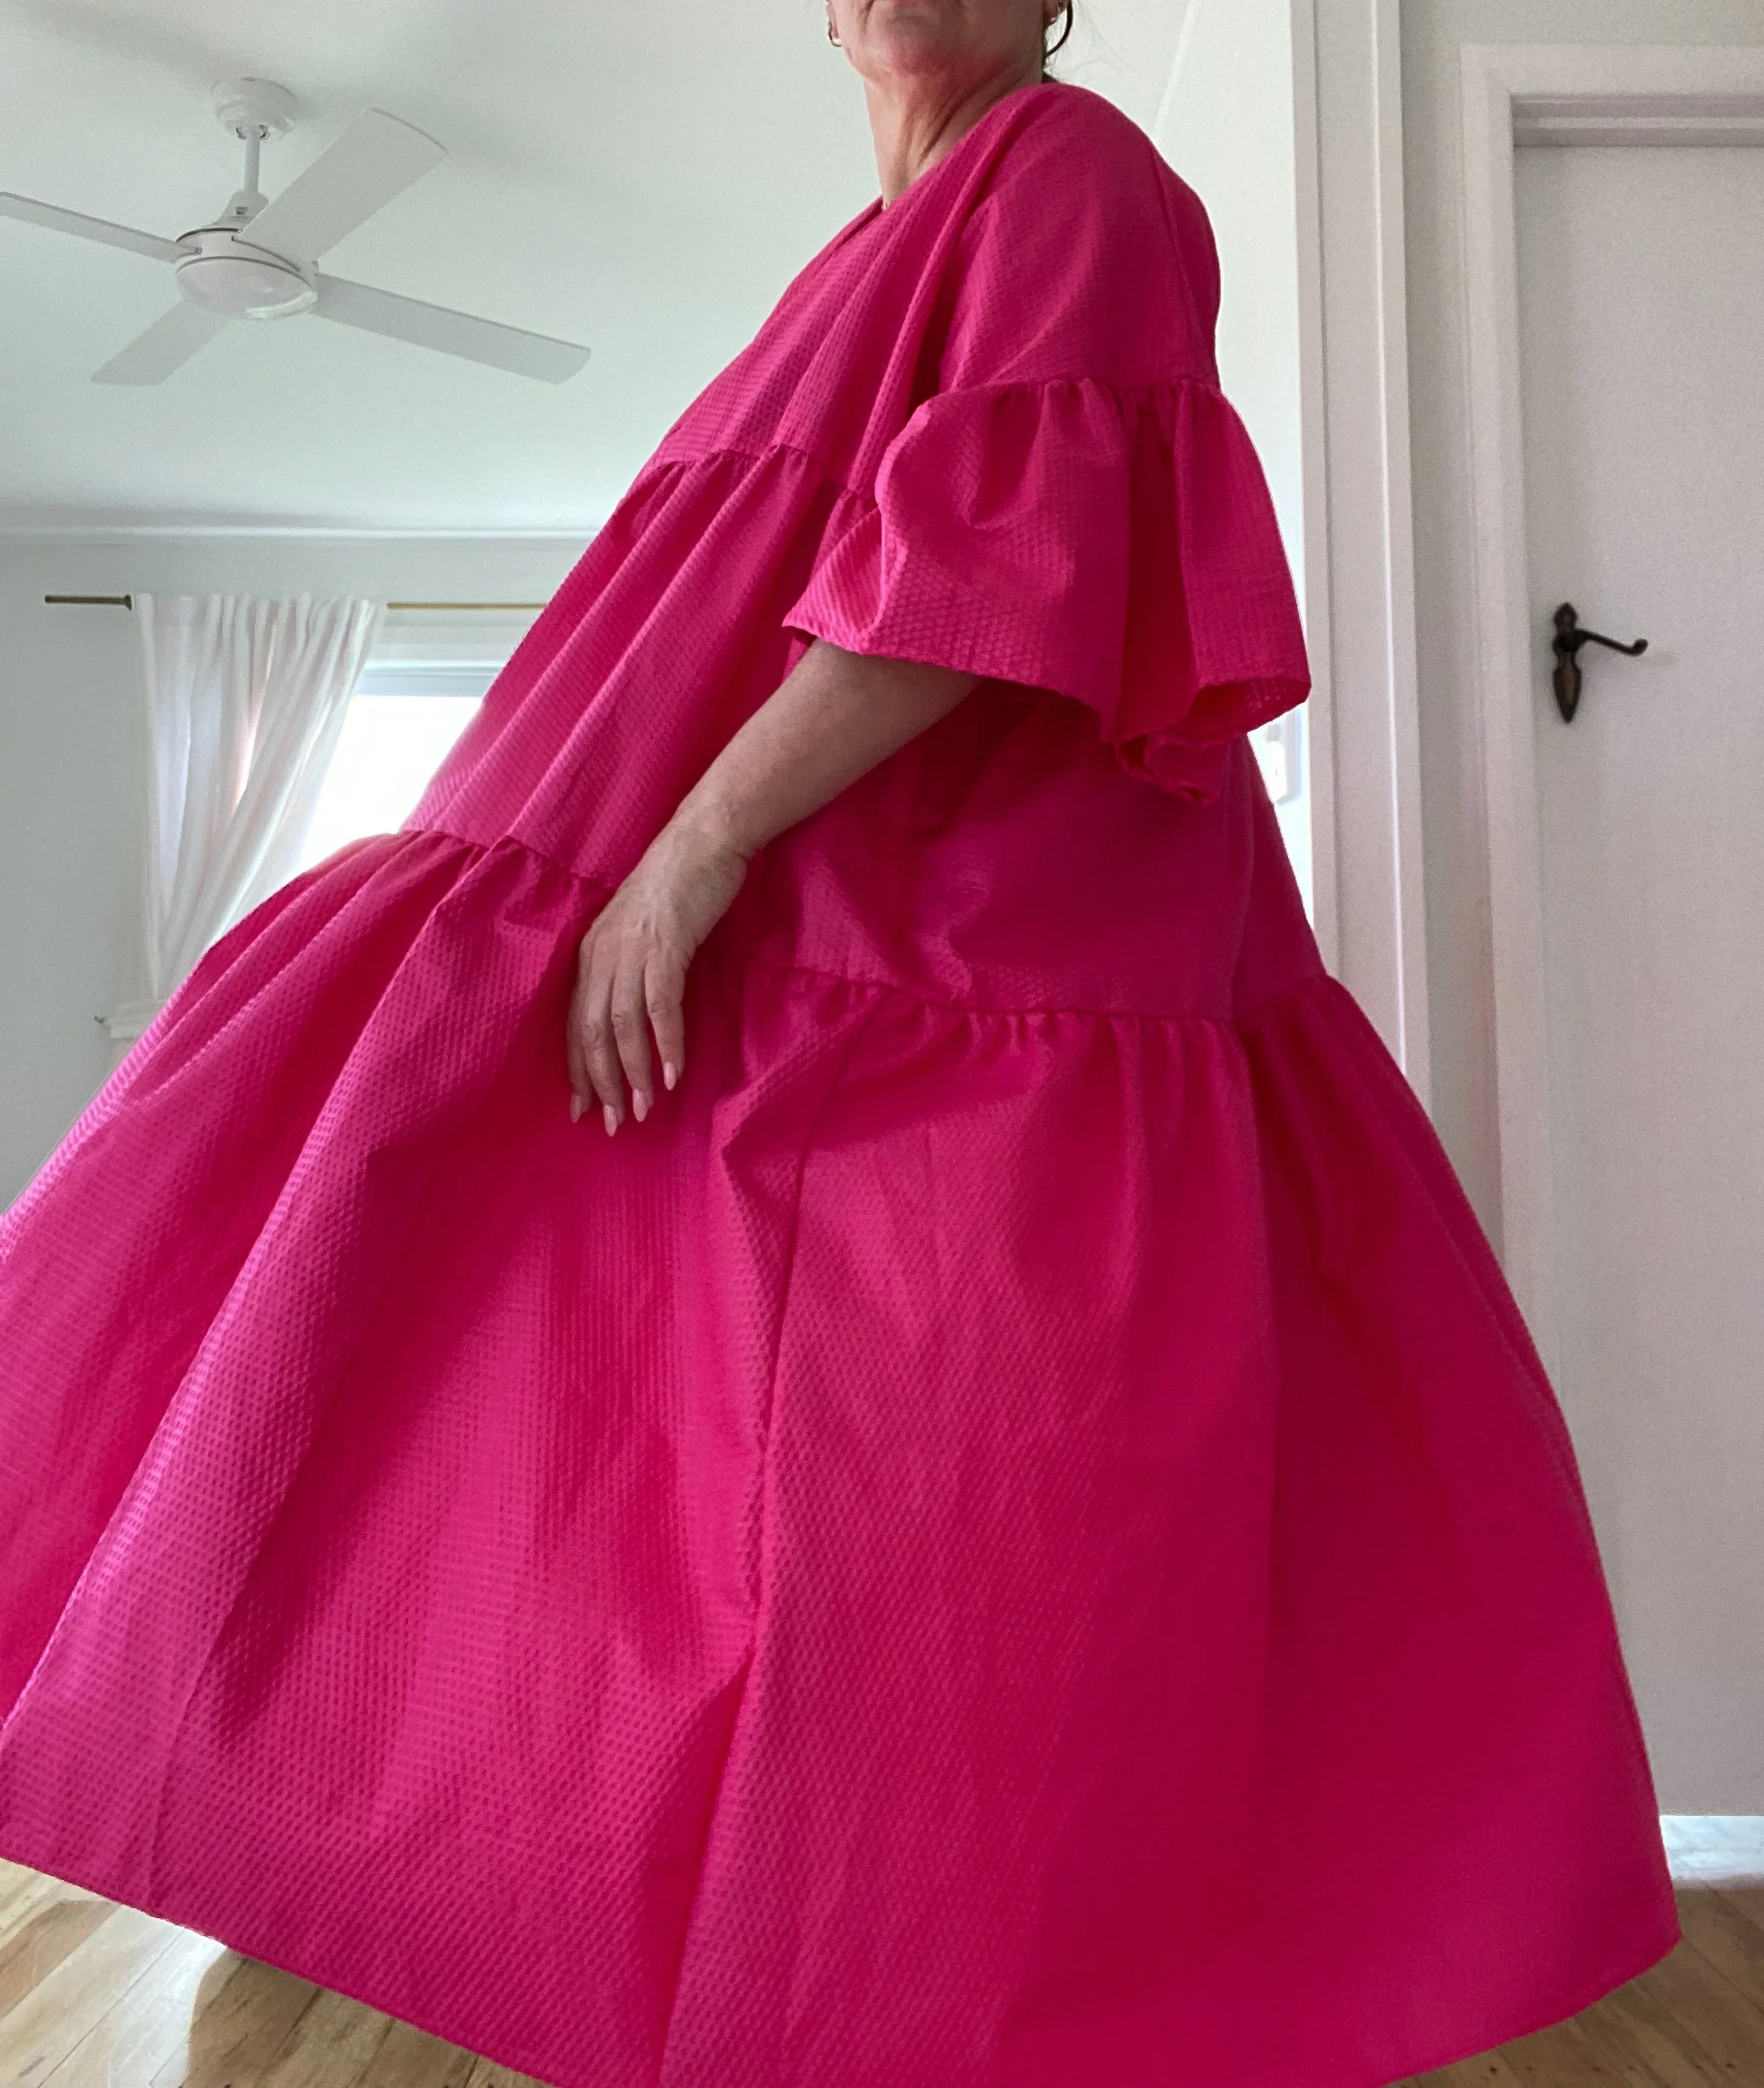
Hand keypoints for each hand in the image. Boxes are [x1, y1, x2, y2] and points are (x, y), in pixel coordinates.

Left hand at [567, 816, 747, 1132]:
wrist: (704, 839)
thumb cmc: (677, 885)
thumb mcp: (640, 929)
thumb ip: (630, 966)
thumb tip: (636, 1015)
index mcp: (591, 952)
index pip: (574, 1022)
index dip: (577, 1069)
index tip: (583, 1109)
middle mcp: (602, 953)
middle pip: (592, 1032)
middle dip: (603, 1085)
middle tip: (617, 1124)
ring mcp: (633, 950)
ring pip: (622, 1026)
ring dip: (634, 1074)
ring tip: (647, 1110)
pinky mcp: (667, 945)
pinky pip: (660, 1006)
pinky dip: (666, 1043)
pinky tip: (674, 1074)